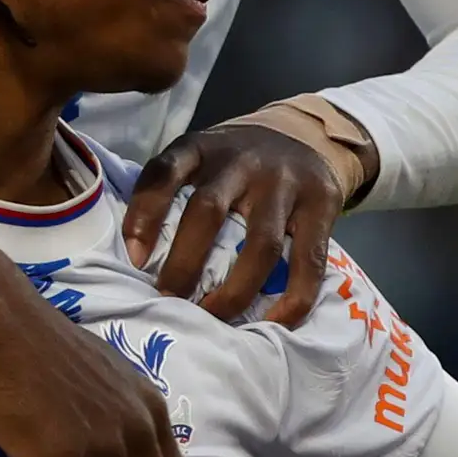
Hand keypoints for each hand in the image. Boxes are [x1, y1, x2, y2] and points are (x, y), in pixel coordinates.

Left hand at [124, 115, 354, 327]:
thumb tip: (139, 260)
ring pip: (260, 243)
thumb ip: (173, 193)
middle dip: (184, 263)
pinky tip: (275, 322)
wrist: (305, 134)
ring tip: (214, 319)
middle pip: (208, 211)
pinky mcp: (322, 204)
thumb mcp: (201, 159)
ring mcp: (285, 182)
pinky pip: (308, 259)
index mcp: (201, 148)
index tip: (135, 260)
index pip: (163, 171)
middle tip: (169, 302)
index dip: (144, 214)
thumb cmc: (235, 164)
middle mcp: (241, 160)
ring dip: (235, 290)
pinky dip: (293, 297)